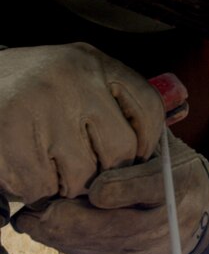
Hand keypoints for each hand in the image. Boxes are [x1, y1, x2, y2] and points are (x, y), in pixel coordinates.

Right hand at [0, 43, 163, 203]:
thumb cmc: (28, 92)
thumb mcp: (74, 80)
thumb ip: (111, 104)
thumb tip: (151, 155)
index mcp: (94, 63)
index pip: (148, 109)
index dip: (147, 143)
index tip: (133, 157)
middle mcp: (73, 79)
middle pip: (120, 151)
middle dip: (104, 173)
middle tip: (80, 170)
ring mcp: (42, 105)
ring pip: (82, 175)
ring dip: (66, 185)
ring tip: (47, 165)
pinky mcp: (11, 133)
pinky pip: (42, 186)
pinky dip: (35, 190)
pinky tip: (25, 169)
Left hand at [13, 133, 208, 253]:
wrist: (201, 206)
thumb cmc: (173, 169)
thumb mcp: (160, 148)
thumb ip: (132, 149)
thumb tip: (89, 158)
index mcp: (181, 182)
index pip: (149, 187)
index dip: (118, 190)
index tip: (91, 189)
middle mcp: (174, 220)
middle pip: (120, 226)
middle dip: (73, 220)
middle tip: (39, 210)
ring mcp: (160, 249)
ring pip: (107, 247)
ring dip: (66, 237)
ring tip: (35, 223)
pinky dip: (75, 246)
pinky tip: (54, 234)